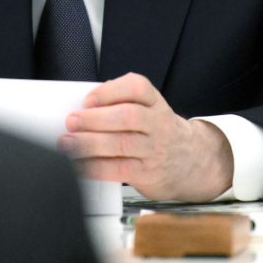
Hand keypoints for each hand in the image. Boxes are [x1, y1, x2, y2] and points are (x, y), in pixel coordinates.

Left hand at [57, 72, 232, 201]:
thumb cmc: (159, 132)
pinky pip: (118, 170)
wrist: (194, 162)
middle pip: (127, 116)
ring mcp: (154, 150)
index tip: (88, 99)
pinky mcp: (148, 174)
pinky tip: (80, 165)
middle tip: (72, 121)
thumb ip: (121, 104)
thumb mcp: (149, 110)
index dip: (110, 91)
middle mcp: (158, 124)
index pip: (137, 88)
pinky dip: (96, 167)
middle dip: (95, 118)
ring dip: (90, 143)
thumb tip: (83, 107)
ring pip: (121, 144)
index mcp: (154, 103)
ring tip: (68, 143)